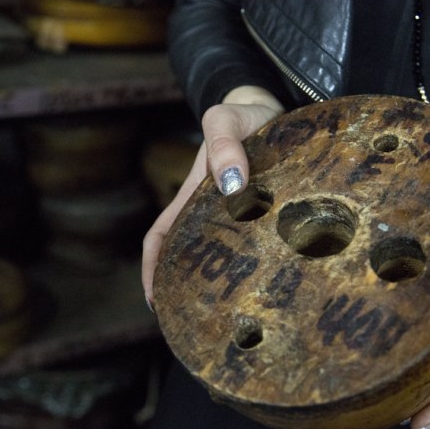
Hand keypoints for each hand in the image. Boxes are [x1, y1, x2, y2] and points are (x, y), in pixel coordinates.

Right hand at [141, 86, 283, 307]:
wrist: (273, 104)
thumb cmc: (246, 113)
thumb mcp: (226, 119)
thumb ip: (224, 145)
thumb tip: (232, 185)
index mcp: (192, 196)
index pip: (161, 237)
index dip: (151, 269)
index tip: (156, 301)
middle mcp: (214, 211)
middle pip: (192, 256)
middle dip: (187, 288)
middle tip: (201, 324)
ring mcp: (243, 214)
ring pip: (228, 257)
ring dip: (226, 283)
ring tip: (239, 316)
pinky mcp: (271, 213)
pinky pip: (261, 245)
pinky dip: (260, 266)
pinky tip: (278, 282)